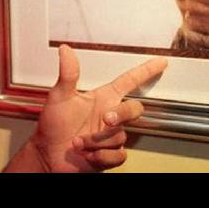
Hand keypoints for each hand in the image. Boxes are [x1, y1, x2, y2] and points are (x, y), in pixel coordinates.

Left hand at [29, 44, 167, 171]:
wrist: (48, 156)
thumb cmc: (52, 126)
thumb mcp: (59, 97)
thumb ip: (67, 74)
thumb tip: (65, 50)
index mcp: (102, 99)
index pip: (129, 81)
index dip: (146, 71)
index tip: (161, 62)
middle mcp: (109, 116)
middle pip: (134, 109)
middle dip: (122, 114)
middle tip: (105, 119)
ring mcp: (110, 137)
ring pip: (120, 136)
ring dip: (96, 141)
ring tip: (78, 142)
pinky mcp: (109, 156)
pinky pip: (118, 155)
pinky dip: (101, 156)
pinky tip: (88, 154)